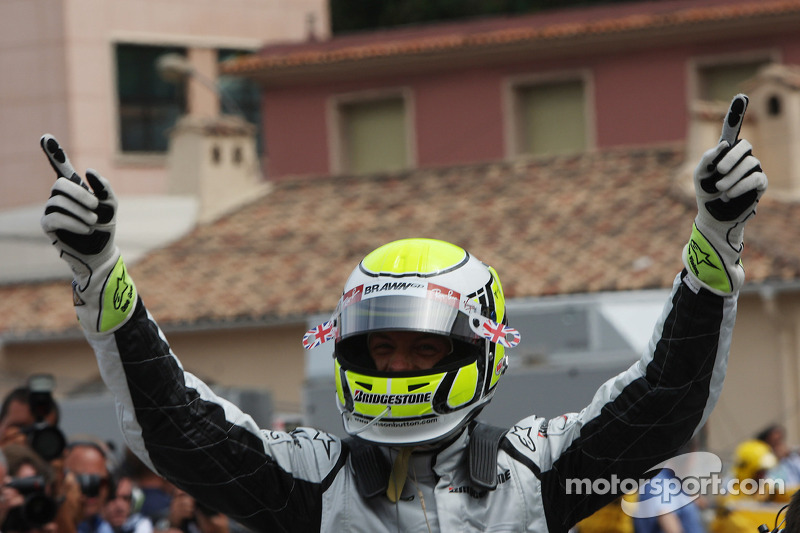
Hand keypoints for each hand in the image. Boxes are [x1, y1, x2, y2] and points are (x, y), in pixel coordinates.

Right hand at [40, 135, 117, 290]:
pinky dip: (72, 222)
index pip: (62, 167)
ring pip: (57, 201)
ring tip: (93, 221)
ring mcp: (52, 210)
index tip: (45, 136)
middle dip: (80, 195)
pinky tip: (86, 228)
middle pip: (60, 183)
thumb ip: (104, 188)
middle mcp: (61, 196)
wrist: (102, 251)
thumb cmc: (105, 227)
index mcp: (77, 188)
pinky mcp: (48, 226)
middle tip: (96, 208)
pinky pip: (54, 218)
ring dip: (79, 210)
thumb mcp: (111, 206)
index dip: (53, 152)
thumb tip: (88, 171)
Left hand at [683, 94, 767, 293]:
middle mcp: (740, 157)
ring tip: (720, 189)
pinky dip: (739, 186)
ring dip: (732, 177)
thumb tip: (723, 145)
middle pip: (744, 146)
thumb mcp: (699, 176)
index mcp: (723, 151)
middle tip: (718, 173)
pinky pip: (755, 178)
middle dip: (729, 159)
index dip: (737, 112)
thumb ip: (706, 158)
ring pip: (749, 163)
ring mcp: (752, 169)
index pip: (731, 129)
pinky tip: (728, 194)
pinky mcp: (759, 183)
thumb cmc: (705, 194)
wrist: (713, 216)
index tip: (741, 95)